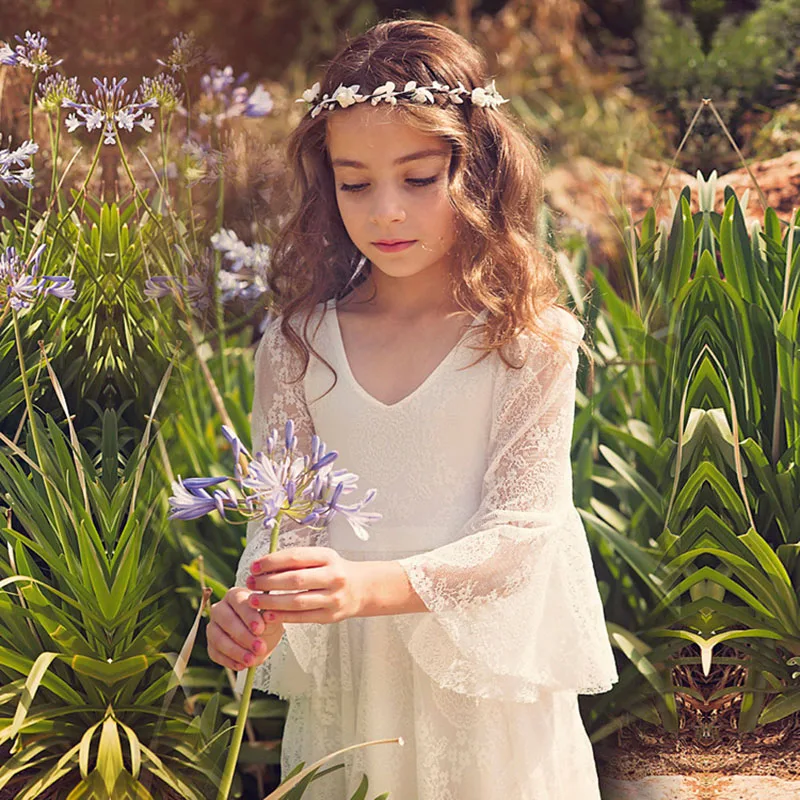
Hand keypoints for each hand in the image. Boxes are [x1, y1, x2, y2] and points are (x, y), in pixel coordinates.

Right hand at [207, 587, 284, 670]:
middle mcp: (220, 608)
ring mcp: (213, 626)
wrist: (263, 636)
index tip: (260, 629)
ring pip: (218, 638)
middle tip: (259, 647)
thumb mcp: (273, 619)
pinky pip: (215, 653)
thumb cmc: (267, 622)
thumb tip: (267, 617)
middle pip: (227, 620)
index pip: (239, 602)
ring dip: (236, 651)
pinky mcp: (211, 644)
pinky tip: (242, 665)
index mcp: (235, 595)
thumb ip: (270, 618)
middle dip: (243, 636)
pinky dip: (229, 661)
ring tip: (251, 660)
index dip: (249, 616)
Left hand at [245, 546, 368, 623]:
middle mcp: (333, 576)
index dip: (272, 562)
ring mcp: (333, 598)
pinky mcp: (330, 616)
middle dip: (268, 582)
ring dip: (271, 602)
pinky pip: (302, 617)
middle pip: (295, 580)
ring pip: (297, 601)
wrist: (362, 588)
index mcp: (328, 557)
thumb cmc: (332, 570)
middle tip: (250, 583)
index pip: (295, 557)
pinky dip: (283, 616)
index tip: (254, 566)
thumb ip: (296, 560)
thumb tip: (262, 566)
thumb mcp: (320, 558)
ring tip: (254, 600)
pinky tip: (268, 615)